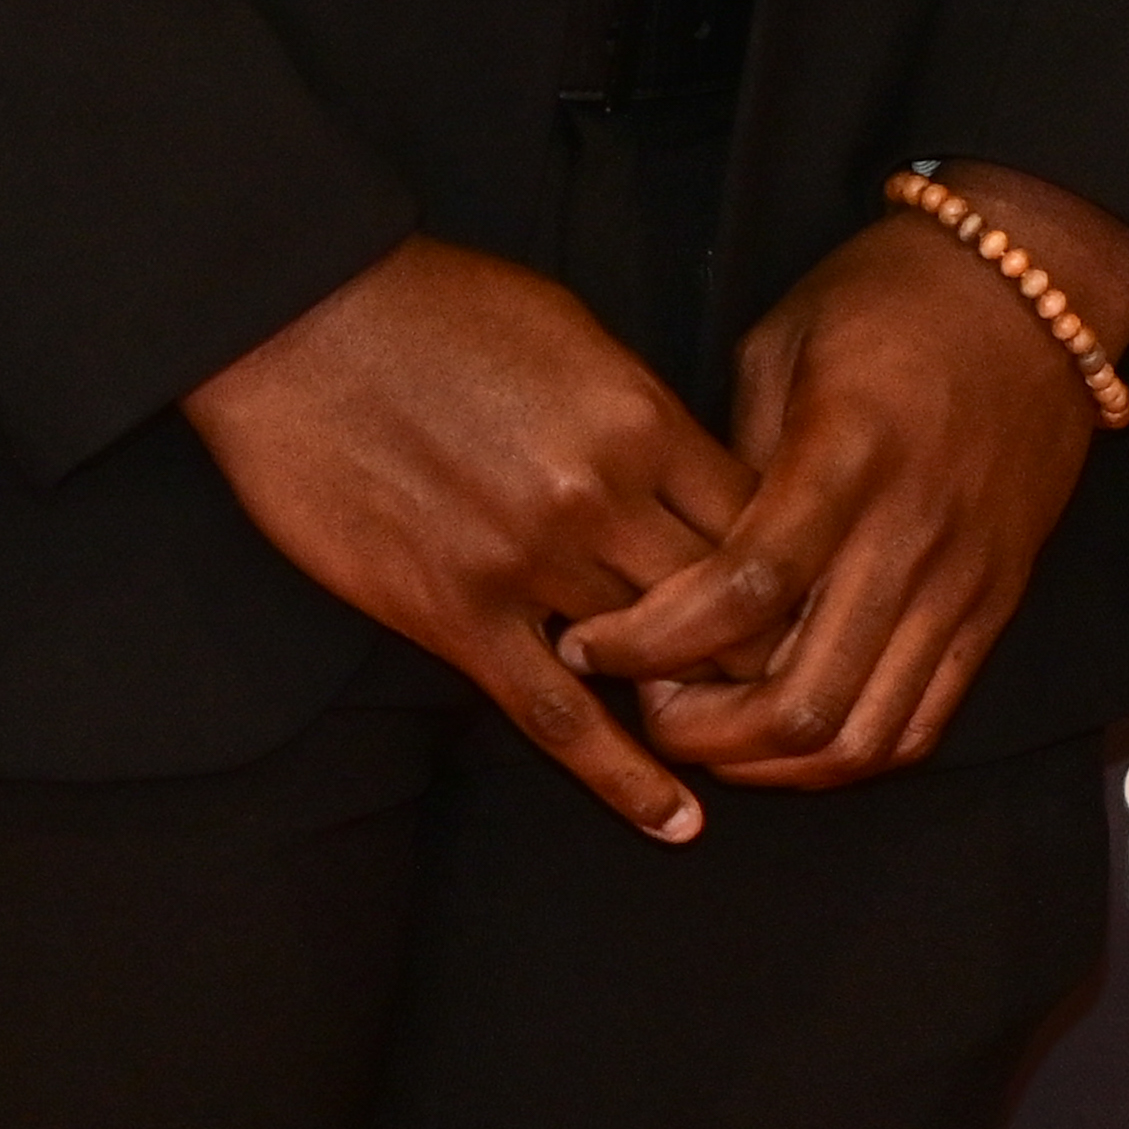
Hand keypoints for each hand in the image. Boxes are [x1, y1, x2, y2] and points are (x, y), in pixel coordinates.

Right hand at [183, 236, 753, 838]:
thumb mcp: (580, 334)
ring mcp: (531, 566)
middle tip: (808, 686)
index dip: (805, 568)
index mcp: (645, 422)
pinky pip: (557, 717)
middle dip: (774, 647)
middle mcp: (604, 500)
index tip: (826, 600)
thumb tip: (690, 474)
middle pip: (733, 604)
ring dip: (702, 702)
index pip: (767, 520)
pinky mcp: (457, 616)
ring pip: (657, 662)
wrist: (303, 321)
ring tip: (751, 747)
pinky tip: (675, 819)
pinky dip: (622, 776)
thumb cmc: (441, 309)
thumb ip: (643, 417)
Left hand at [562, 176, 1128, 788]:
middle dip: (698, 730)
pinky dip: (846, 755)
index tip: (590, 643)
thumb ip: (730, 462)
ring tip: (712, 729)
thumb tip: (671, 568)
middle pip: (802, 698)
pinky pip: (922, 724)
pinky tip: (788, 732)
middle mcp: (913, 534)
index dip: (651, 642)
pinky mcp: (997, 604)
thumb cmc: (892, 300)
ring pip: (863, 738)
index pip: (742, 591)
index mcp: (850, 455)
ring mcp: (964, 580)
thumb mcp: (782, 345)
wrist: (1038, 288)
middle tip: (646, 702)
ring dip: (768, 760)